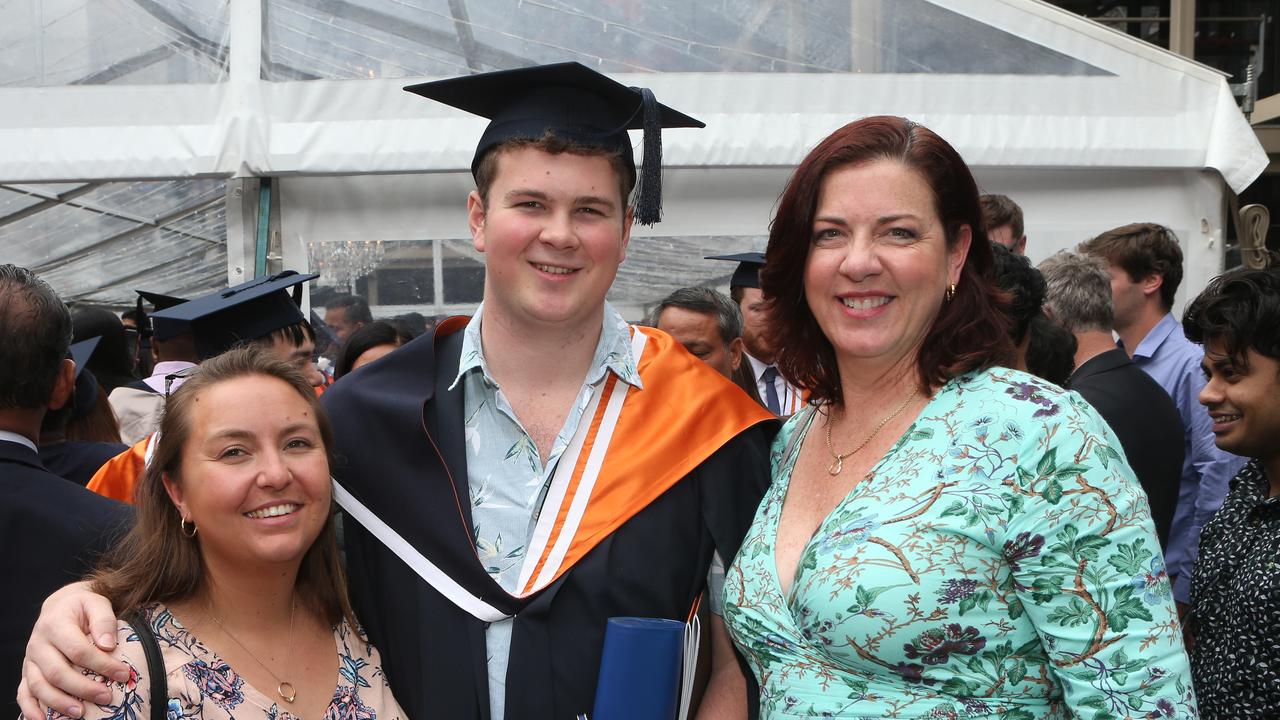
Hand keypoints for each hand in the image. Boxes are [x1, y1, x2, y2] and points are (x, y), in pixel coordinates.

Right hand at [17, 582, 124, 719]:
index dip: (101, 664)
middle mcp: (38, 644)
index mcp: (55, 624)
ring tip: (80, 713)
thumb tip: (108, 645)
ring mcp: (30, 660)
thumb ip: (104, 620)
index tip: (123, 674)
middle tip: (106, 697)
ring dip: (59, 702)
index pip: (78, 650)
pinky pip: (24, 693)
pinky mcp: (28, 672)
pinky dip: (31, 709)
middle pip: (57, 672)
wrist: (60, 606)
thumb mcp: (96, 602)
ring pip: (39, 686)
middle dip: (82, 688)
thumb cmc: (83, 606)